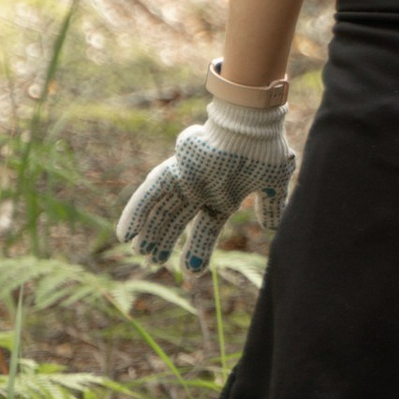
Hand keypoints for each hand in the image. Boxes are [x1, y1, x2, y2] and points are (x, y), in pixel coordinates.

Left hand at [116, 93, 298, 273]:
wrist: (254, 125)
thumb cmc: (266, 149)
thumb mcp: (274, 183)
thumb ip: (271, 205)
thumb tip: (273, 228)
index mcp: (222, 196)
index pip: (207, 227)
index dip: (198, 249)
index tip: (192, 272)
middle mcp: (201, 190)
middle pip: (176, 219)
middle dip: (164, 241)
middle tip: (151, 262)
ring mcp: (186, 180)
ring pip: (162, 209)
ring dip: (149, 230)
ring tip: (137, 251)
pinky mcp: (176, 169)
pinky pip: (150, 193)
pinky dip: (136, 212)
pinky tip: (124, 233)